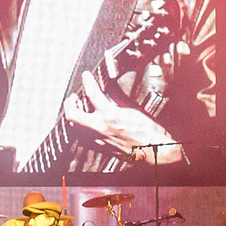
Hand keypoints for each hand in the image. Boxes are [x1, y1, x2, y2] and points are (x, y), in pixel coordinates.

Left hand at [62, 73, 178, 158]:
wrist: (154, 149)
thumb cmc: (148, 131)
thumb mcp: (133, 108)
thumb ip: (118, 97)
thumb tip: (111, 87)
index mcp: (110, 116)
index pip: (92, 93)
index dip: (88, 81)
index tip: (87, 76)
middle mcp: (101, 129)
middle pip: (72, 115)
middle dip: (70, 104)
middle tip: (74, 97)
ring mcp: (99, 140)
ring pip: (75, 129)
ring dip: (75, 117)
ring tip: (79, 109)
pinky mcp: (101, 148)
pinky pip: (84, 138)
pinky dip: (82, 129)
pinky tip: (88, 125)